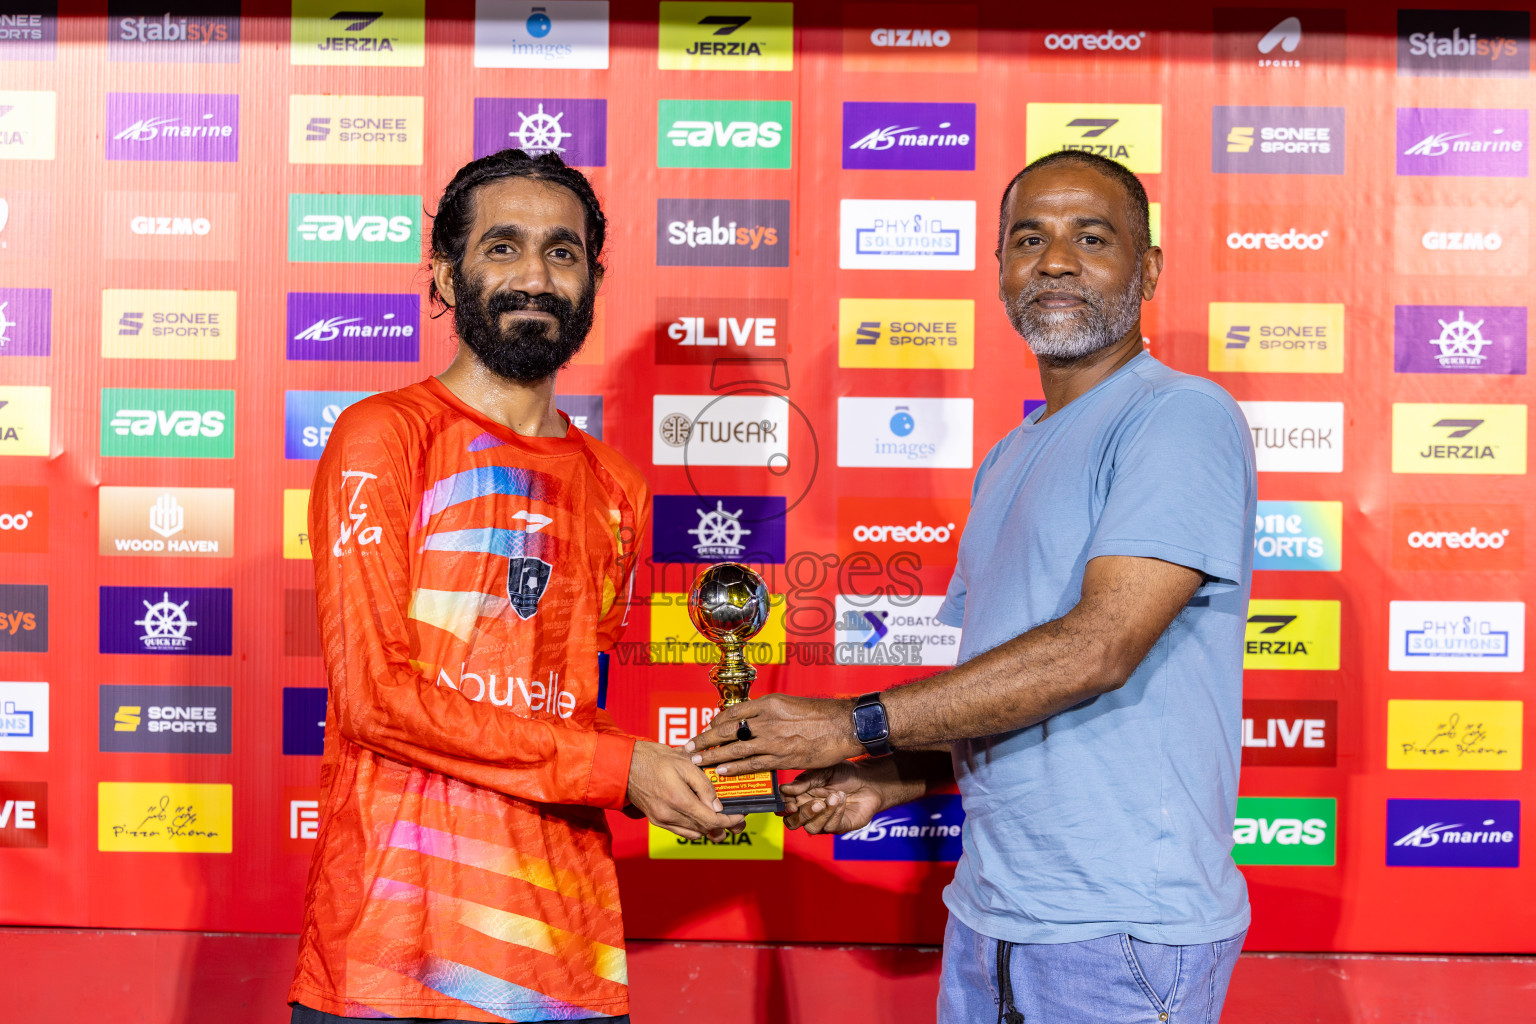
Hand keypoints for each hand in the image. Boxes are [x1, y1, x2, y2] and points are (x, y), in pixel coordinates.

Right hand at [625, 741, 744, 840]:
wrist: (626, 765)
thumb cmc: (655, 759)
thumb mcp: (685, 763)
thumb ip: (704, 786)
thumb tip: (717, 806)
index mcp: (678, 799)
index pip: (711, 820)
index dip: (729, 821)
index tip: (740, 817)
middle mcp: (669, 815)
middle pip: (704, 830)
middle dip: (723, 827)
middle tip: (737, 822)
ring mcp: (661, 820)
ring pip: (693, 833)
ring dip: (709, 829)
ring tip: (722, 822)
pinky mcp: (656, 821)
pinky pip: (681, 831)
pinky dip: (694, 828)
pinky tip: (701, 819)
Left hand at [684, 693, 863, 775]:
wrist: (844, 725)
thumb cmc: (822, 714)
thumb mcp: (791, 704)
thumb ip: (771, 712)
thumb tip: (754, 721)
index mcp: (769, 703)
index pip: (733, 712)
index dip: (716, 722)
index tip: (706, 729)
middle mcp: (767, 719)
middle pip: (727, 729)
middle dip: (705, 739)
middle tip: (689, 747)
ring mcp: (774, 740)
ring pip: (736, 748)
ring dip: (713, 756)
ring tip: (698, 762)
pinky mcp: (783, 758)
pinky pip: (753, 764)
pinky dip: (735, 768)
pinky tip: (722, 771)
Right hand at [781, 762, 887, 834]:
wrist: (868, 779)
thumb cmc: (843, 773)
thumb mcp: (821, 772)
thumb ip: (803, 781)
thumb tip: (784, 789)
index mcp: (801, 797)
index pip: (784, 809)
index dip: (784, 808)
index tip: (791, 803)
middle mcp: (810, 812)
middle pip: (793, 824)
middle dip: (803, 814)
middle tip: (817, 802)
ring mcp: (824, 821)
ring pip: (812, 828)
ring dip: (823, 813)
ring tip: (835, 796)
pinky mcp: (840, 826)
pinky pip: (831, 826)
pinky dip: (836, 812)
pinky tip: (842, 798)